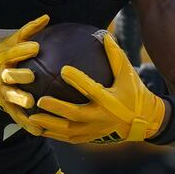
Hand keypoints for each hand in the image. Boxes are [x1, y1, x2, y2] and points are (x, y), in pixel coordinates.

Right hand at [0, 15, 46, 121]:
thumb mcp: (10, 41)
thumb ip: (28, 31)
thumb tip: (47, 17)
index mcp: (3, 58)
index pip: (12, 52)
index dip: (22, 49)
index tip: (36, 47)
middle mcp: (2, 75)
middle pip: (9, 75)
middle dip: (19, 76)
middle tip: (31, 76)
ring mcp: (3, 92)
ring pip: (12, 97)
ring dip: (20, 100)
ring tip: (31, 103)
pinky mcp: (5, 106)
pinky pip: (17, 116)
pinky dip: (27, 124)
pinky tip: (39, 130)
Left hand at [26, 31, 166, 143]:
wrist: (142, 121)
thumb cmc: (133, 93)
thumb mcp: (127, 73)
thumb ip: (115, 55)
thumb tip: (104, 34)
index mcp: (110, 100)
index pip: (92, 89)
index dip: (78, 79)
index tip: (63, 70)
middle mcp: (101, 117)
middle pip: (75, 114)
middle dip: (57, 108)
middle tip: (40, 100)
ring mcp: (95, 130)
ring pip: (68, 131)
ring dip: (50, 125)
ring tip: (32, 117)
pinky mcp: (90, 137)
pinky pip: (69, 139)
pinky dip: (54, 134)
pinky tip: (38, 129)